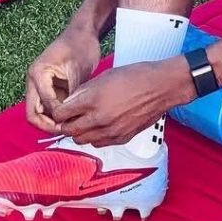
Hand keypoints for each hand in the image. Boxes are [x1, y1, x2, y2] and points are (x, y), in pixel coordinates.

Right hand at [25, 28, 100, 132]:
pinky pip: (50, 106)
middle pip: (33, 112)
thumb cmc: (81, 46)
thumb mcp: (77, 70)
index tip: (69, 125)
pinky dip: (58, 114)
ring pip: (41, 111)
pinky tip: (72, 119)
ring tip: (70, 127)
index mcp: (37, 74)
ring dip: (52, 121)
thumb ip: (71, 92)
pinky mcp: (50, 87)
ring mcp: (41, 85)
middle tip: (65, 131)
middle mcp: (35, 81)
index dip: (54, 118)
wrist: (84, 33)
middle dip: (47, 125)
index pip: (40, 105)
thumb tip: (69, 115)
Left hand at [50, 58, 193, 147]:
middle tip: (72, 117)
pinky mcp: (122, 138)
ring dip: (80, 132)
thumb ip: (84, 91)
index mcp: (93, 100)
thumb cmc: (136, 76)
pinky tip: (101, 126)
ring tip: (87, 121)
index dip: (59, 112)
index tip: (62, 109)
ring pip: (81, 140)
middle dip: (67, 124)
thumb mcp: (105, 76)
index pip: (61, 115)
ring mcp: (111, 131)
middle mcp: (99, 118)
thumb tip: (70, 101)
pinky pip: (98, 143)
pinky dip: (95, 137)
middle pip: (69, 131)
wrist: (162, 87)